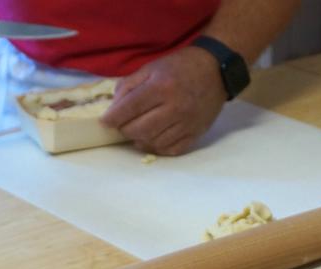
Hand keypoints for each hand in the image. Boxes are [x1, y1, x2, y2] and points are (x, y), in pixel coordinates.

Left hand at [100, 46, 225, 155]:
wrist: (214, 72)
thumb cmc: (180, 67)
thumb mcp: (151, 67)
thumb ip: (130, 85)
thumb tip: (114, 107)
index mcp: (161, 87)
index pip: (130, 108)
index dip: (114, 118)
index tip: (105, 122)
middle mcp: (174, 108)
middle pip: (140, 129)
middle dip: (126, 130)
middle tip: (122, 126)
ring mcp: (186, 124)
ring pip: (154, 142)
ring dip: (140, 140)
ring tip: (137, 133)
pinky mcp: (195, 134)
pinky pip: (172, 150)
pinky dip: (157, 148)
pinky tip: (152, 140)